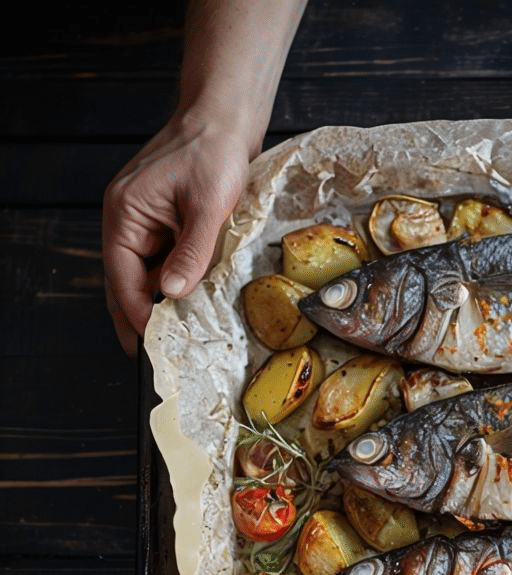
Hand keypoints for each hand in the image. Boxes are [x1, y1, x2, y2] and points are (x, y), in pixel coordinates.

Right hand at [102, 113, 250, 353]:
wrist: (226, 119)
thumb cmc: (214, 152)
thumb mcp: (208, 206)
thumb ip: (192, 251)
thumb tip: (174, 293)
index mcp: (126, 214)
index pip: (122, 275)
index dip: (137, 311)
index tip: (151, 343)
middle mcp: (129, 219)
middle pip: (128, 279)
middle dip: (140, 315)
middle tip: (154, 355)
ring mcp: (148, 220)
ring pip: (148, 272)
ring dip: (161, 300)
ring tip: (175, 335)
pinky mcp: (168, 221)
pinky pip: (166, 258)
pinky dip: (177, 280)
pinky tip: (192, 301)